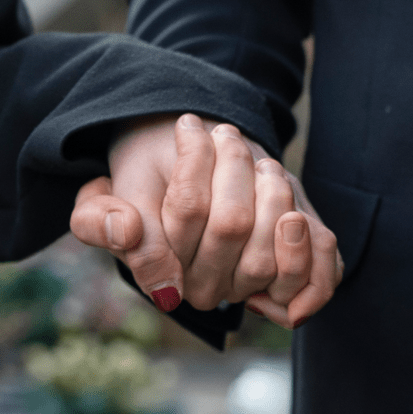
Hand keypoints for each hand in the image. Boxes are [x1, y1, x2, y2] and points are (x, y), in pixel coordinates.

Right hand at [70, 113, 340, 327]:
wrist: (192, 181)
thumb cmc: (146, 185)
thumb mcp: (102, 199)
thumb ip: (98, 221)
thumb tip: (128, 234)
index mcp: (162, 274)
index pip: (188, 208)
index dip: (195, 160)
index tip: (189, 124)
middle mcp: (206, 289)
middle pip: (232, 224)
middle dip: (235, 165)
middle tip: (227, 133)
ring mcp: (250, 288)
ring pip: (270, 242)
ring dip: (272, 189)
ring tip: (259, 161)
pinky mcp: (292, 283)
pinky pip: (314, 280)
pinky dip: (311, 245)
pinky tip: (295, 212)